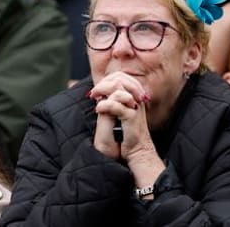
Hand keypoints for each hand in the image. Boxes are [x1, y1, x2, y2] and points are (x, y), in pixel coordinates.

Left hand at [90, 73, 164, 187]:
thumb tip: (100, 91)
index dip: (106, 80)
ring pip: (118, 88)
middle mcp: (135, 98)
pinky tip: (98, 109)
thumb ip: (113, 101)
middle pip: (120, 78)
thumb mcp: (117, 114)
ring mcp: (134, 106)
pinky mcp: (131, 117)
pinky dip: (105, 105)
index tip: (95, 91)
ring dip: (103, 91)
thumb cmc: (126, 136)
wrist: (137, 151)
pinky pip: (117, 105)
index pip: (120, 77)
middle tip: (93, 93)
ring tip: (95, 99)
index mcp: (133, 96)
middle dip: (103, 84)